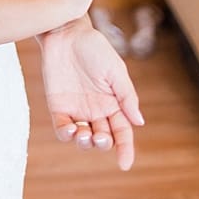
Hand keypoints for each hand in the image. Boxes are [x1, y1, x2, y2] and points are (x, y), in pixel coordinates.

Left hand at [38, 17, 144, 170]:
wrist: (67, 34)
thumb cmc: (95, 48)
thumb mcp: (116, 71)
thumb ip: (126, 96)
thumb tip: (139, 122)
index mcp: (114, 103)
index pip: (122, 131)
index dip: (125, 149)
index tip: (125, 165)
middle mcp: (97, 111)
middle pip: (103, 137)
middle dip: (103, 144)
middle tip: (100, 138)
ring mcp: (77, 110)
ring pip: (83, 138)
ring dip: (84, 142)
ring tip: (84, 135)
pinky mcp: (59, 107)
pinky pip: (63, 128)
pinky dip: (67, 134)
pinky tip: (70, 130)